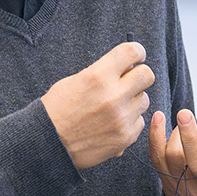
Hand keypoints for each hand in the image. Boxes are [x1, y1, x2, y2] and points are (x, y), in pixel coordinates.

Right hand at [42, 42, 155, 169]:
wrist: (49, 143)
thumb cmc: (59, 110)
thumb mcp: (76, 81)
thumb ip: (103, 72)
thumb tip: (128, 66)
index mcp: (98, 76)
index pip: (132, 52)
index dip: (137, 52)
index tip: (136, 56)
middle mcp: (113, 96)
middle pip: (147, 75)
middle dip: (139, 75)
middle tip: (130, 81)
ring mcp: (121, 118)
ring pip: (144, 100)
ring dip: (133, 100)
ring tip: (113, 107)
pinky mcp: (125, 137)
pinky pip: (139, 121)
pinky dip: (129, 121)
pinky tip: (112, 123)